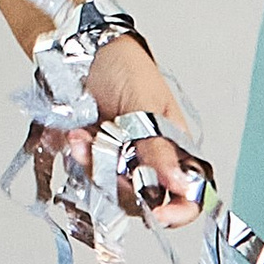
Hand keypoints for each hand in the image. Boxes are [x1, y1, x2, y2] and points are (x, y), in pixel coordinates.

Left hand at [29, 29, 204, 226]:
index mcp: (177, 148)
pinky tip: (74, 135)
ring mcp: (119, 162)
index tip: (158, 214)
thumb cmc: (124, 67)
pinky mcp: (92, 159)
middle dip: (121, 183)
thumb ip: (159, 149)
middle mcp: (150, 161)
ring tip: (83, 135)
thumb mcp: (144, 106)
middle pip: (144, 201)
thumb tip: (180, 185)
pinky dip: (78, 159)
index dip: (178, 212)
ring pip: (111, 191)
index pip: (189, 195)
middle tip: (103, 152)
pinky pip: (85, 176)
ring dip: (94, 167)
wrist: (81, 50)